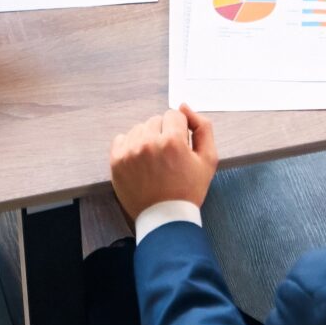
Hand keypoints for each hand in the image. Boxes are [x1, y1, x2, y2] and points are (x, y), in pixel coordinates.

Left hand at [108, 105, 219, 221]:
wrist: (165, 217)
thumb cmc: (189, 189)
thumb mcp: (209, 159)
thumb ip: (203, 127)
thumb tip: (184, 106)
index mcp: (172, 141)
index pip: (174, 115)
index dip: (180, 131)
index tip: (181, 148)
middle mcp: (148, 143)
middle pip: (156, 120)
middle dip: (164, 133)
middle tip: (168, 157)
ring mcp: (129, 152)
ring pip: (139, 129)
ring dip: (147, 139)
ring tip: (154, 160)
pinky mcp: (116, 161)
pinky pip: (122, 138)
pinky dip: (131, 146)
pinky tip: (140, 162)